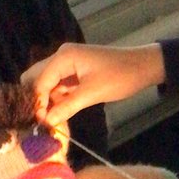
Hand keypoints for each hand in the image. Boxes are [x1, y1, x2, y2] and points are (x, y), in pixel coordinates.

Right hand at [22, 43, 165, 126]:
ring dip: (46, 101)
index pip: (40, 80)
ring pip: (47, 84)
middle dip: (36, 99)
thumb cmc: (119, 76)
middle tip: (39, 120)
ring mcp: (67, 65)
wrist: (142, 67)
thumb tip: (46, 122)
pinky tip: (57, 115)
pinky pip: (59, 87)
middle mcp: (61, 57)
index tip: (39, 122)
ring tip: (47, 122)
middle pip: (36, 77)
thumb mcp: (92, 93)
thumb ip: (67, 107)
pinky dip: (56, 100)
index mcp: (64, 57)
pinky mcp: (75, 74)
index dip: (37, 102)